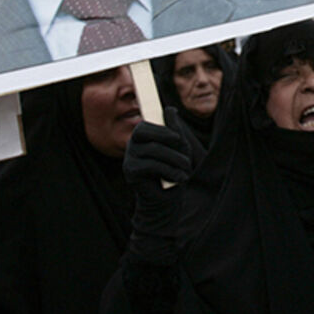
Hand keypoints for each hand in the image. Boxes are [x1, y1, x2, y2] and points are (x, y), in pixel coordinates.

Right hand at [123, 108, 191, 264]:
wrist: (167, 203)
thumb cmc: (174, 173)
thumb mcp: (180, 150)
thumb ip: (175, 130)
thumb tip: (170, 110)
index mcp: (144, 138)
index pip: (145, 124)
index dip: (159, 127)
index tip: (176, 135)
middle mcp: (132, 146)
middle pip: (145, 131)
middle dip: (169, 139)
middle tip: (184, 151)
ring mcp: (129, 158)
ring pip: (153, 149)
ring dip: (175, 160)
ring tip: (185, 170)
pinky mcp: (129, 172)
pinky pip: (150, 164)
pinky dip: (168, 171)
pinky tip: (178, 179)